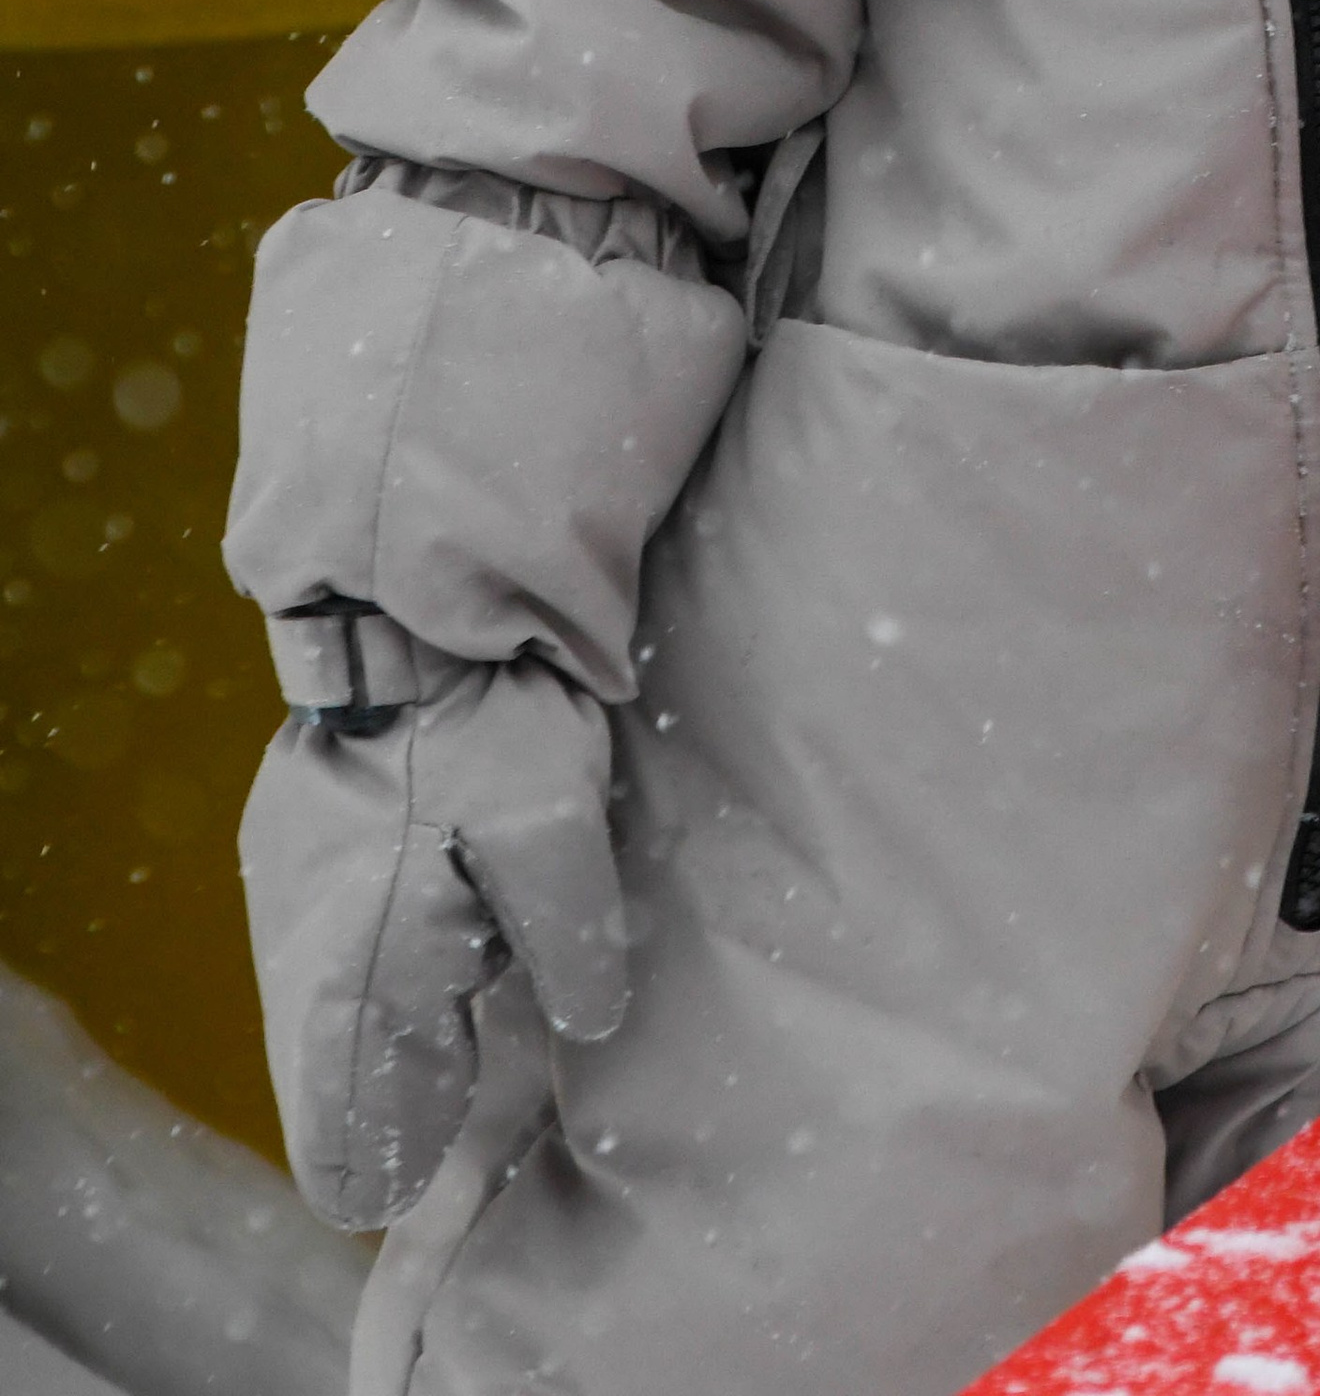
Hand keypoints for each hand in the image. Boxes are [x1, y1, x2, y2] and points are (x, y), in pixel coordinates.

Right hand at [239, 652, 627, 1229]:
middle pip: (330, 1074)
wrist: (412, 599)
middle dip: (398, 1091)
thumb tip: (587, 1020)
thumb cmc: (490, 728)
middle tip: (466, 1082)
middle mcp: (295, 947)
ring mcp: (283, 886)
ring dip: (389, 1017)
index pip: (338, 1138)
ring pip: (328, 1003)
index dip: (388, 1167)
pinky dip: (376, 956)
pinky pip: (326, 936)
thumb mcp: (558, 839)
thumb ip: (572, 949)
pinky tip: (437, 925)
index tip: (434, 1166)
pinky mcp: (291, 835)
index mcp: (351, 976)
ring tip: (465, 992)